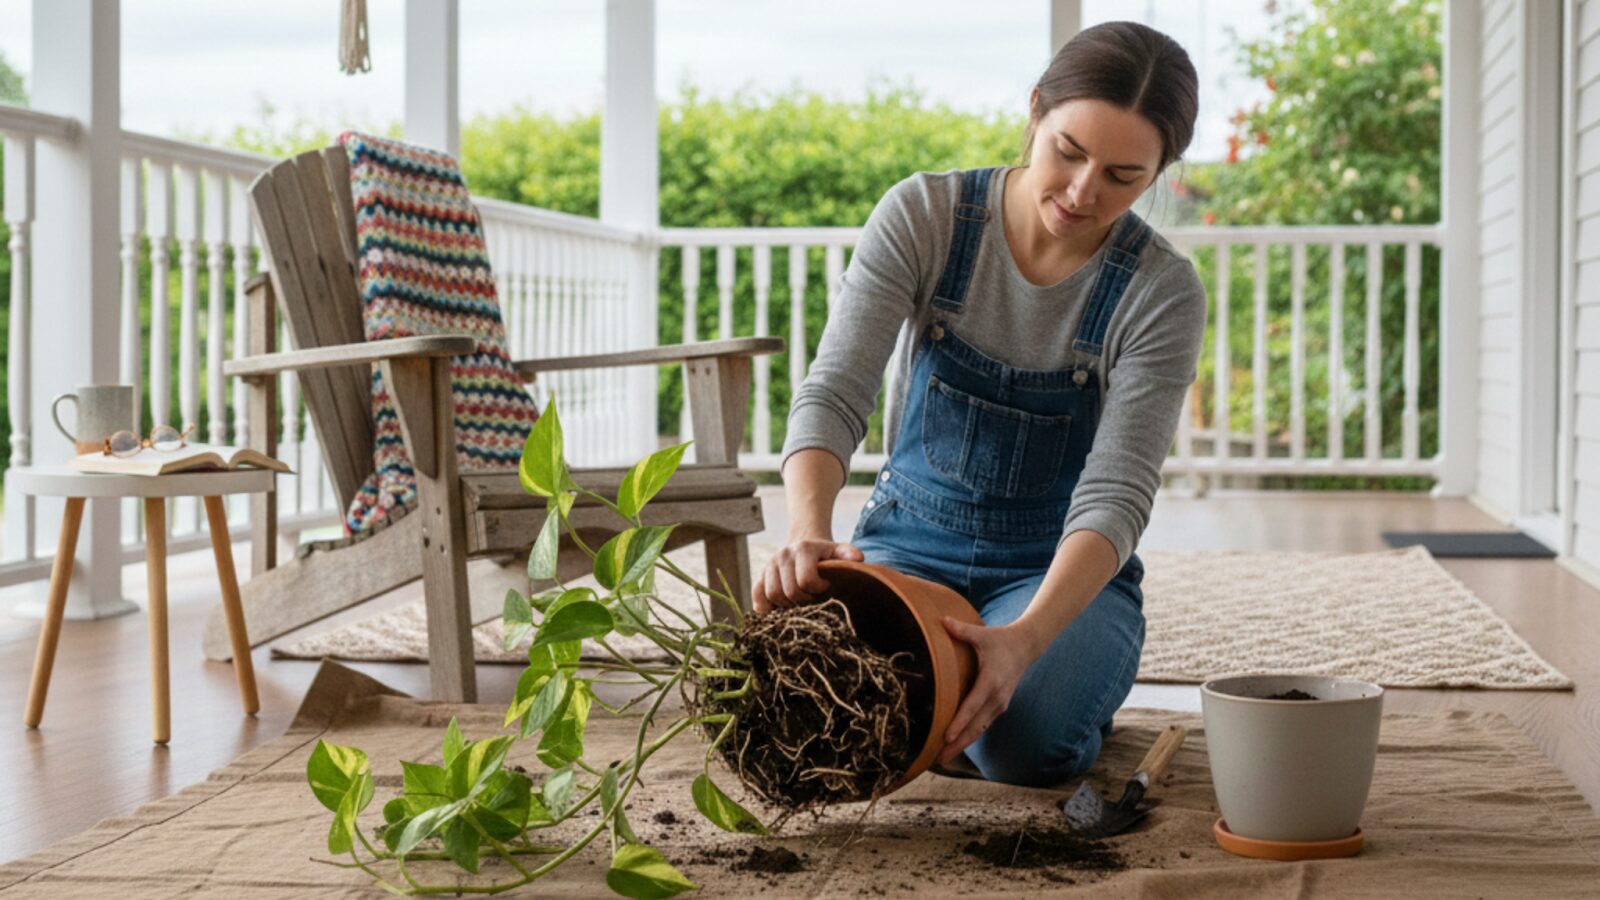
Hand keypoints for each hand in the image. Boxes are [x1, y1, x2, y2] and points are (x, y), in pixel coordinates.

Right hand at [751, 539, 864, 613]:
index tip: (825, 587)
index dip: (817, 590)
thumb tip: (859, 559)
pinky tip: (779, 609)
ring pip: (772, 596)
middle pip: (789, 591)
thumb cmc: (826, 555)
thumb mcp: (839, 552)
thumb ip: (849, 554)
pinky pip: (757, 595)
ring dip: (788, 604)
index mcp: (803, 548)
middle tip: (813, 597)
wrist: (805, 546)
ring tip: (801, 599)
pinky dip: (766, 606)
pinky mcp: (760, 576)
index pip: (805, 580)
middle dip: (804, 600)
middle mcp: (783, 555)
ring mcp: (769, 565)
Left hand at [936, 618, 1044, 764]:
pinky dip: (969, 737)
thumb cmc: (999, 640)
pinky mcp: (998, 707)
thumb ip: (962, 630)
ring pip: (979, 730)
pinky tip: (955, 745)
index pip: (972, 706)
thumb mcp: (982, 634)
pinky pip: (982, 725)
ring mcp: (999, 705)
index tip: (947, 735)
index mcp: (991, 681)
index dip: (960, 722)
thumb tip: (943, 621)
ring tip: (942, 758)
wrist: (1025, 647)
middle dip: (958, 743)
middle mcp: (997, 698)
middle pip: (975, 726)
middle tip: (939, 758)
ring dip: (962, 744)